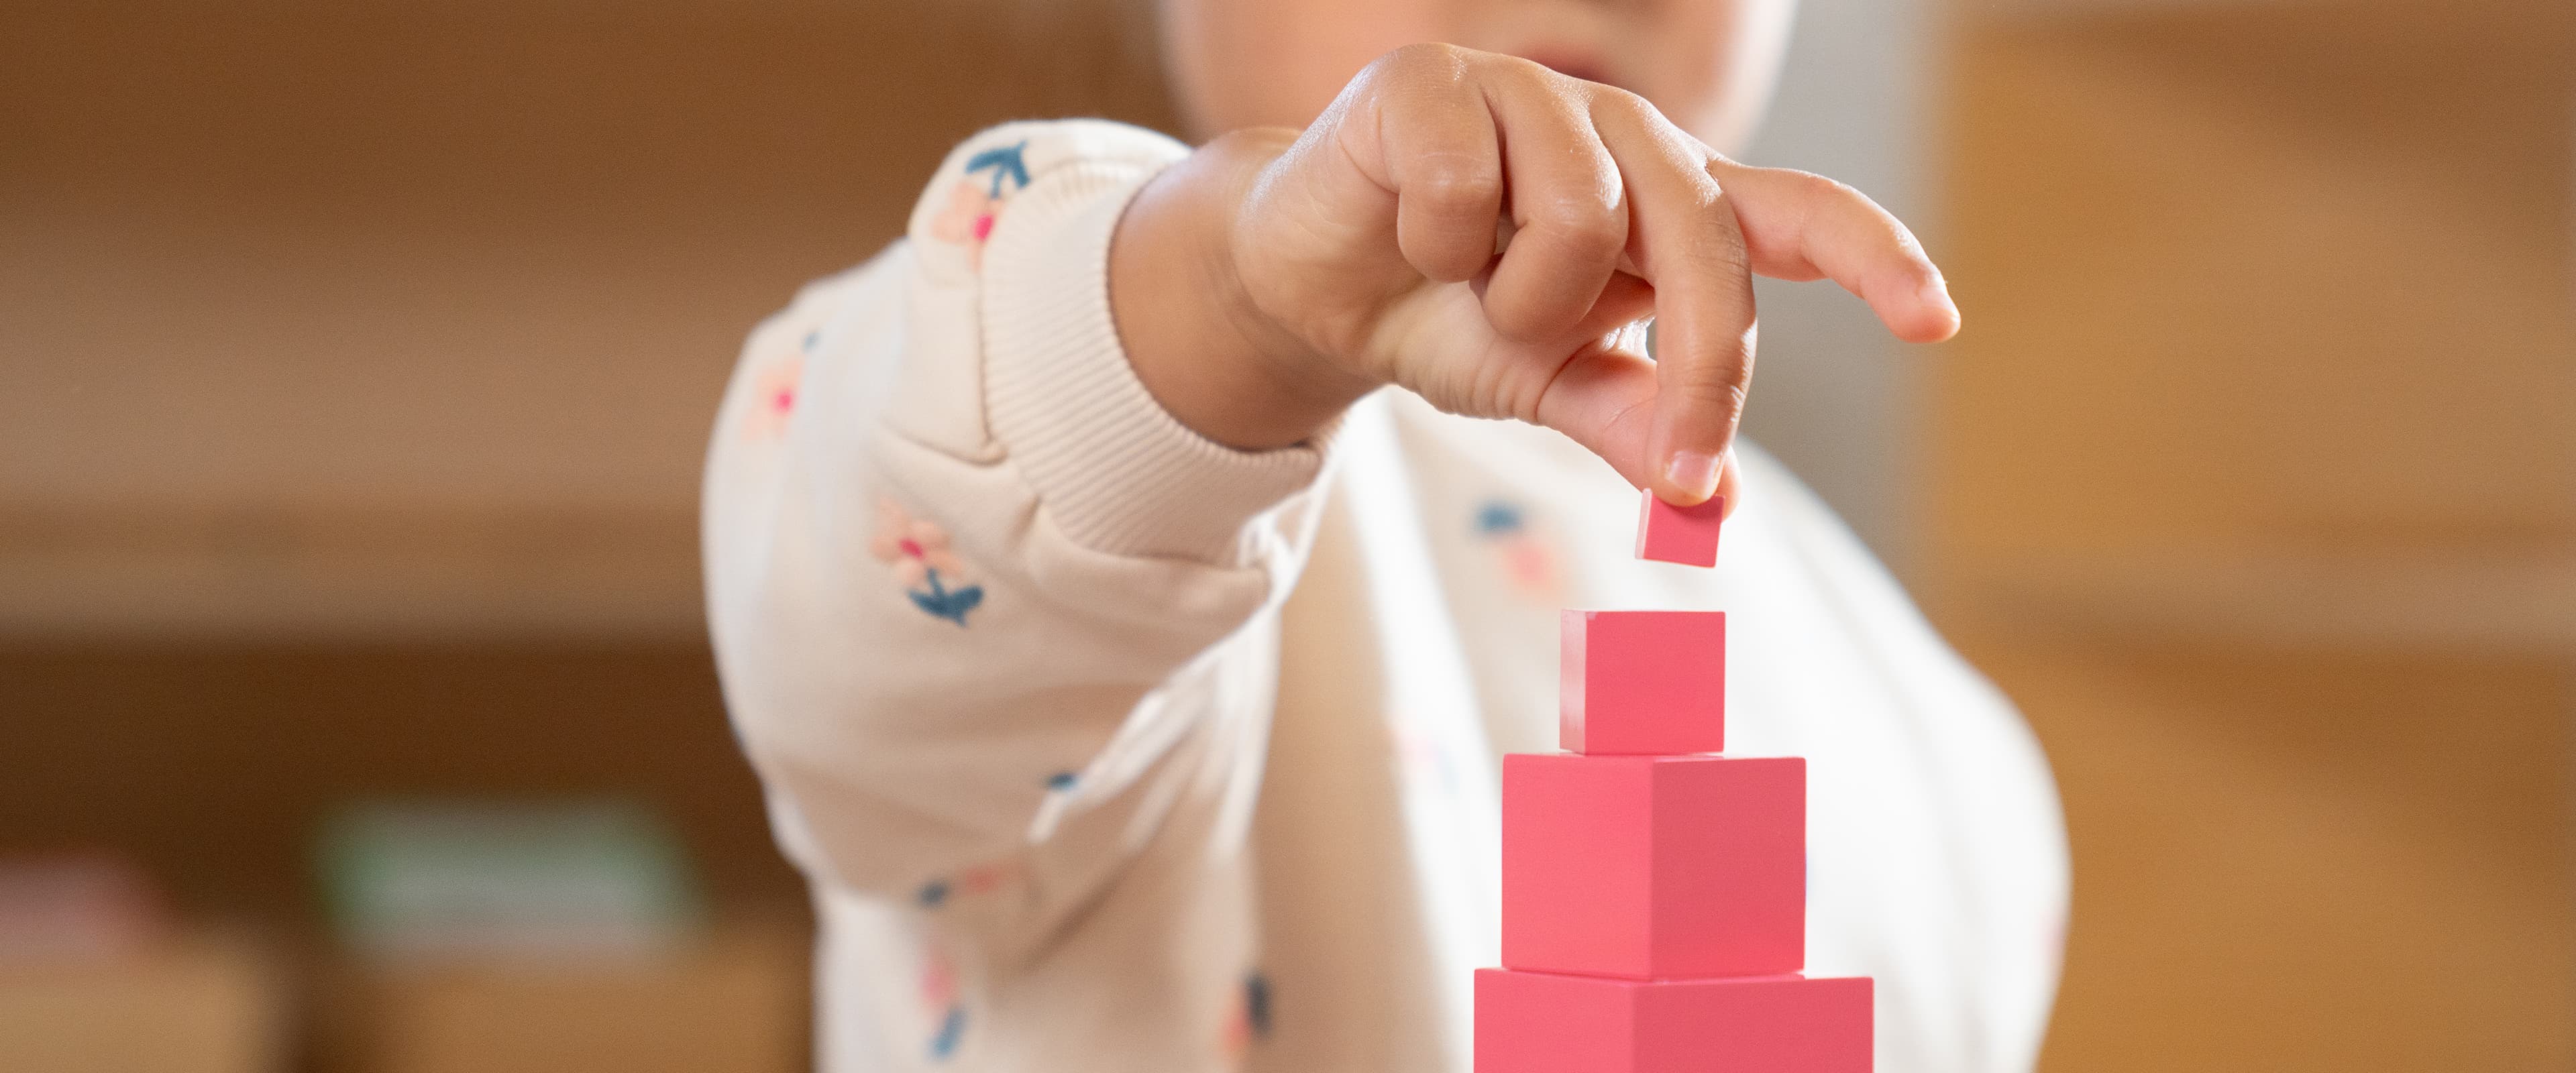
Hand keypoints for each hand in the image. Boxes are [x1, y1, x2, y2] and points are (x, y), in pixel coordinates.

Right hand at [1110, 43, 1958, 507]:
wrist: (1308, 286)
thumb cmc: (1447, 317)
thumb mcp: (1550, 383)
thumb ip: (1631, 422)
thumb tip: (1715, 502)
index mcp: (1664, 204)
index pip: (1794, 214)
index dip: (1872, 256)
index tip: (1934, 321)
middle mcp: (1616, 136)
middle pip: (1706, 237)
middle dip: (1705, 364)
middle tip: (1680, 467)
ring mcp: (1528, 95)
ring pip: (1581, 213)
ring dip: (1519, 298)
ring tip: (1470, 290)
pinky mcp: (1435, 80)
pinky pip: (1468, 187)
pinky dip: (1432, 245)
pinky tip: (1409, 235)